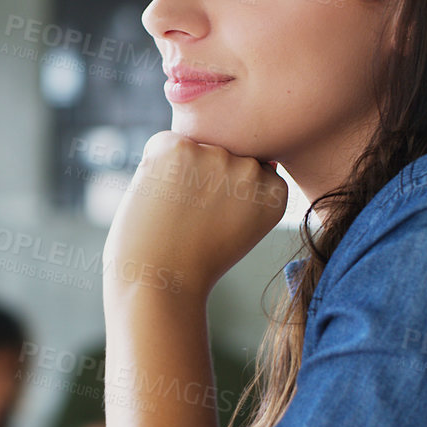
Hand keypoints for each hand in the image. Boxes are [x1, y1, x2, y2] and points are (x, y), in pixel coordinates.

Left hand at [102, 131, 288, 301]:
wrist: (160, 283)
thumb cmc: (195, 261)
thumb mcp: (241, 226)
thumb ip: (249, 188)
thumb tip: (245, 151)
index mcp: (274, 189)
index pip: (246, 170)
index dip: (221, 195)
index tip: (213, 224)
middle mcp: (251, 169)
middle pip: (220, 155)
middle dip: (201, 180)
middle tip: (189, 220)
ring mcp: (216, 156)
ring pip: (192, 147)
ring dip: (177, 172)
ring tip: (172, 212)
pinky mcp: (179, 148)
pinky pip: (163, 143)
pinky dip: (152, 167)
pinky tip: (156, 199)